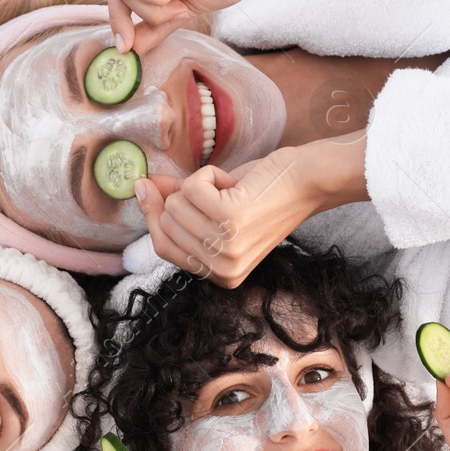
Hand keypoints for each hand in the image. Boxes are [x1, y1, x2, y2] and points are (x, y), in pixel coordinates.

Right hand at [137, 136, 365, 286]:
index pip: (164, 248)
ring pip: (177, 203)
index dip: (152, 217)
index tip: (145, 188)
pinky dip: (209, 174)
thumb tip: (140, 188)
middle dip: (184, 197)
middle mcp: (223, 269)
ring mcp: (226, 247)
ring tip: (232, 189)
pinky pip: (192, 187)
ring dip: (200, 184)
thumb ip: (178, 203)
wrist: (309, 181)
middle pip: (167, 224)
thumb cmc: (267, 193)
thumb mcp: (218, 205)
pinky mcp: (230, 220)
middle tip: (220, 192)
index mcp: (221, 276)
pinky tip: (235, 182)